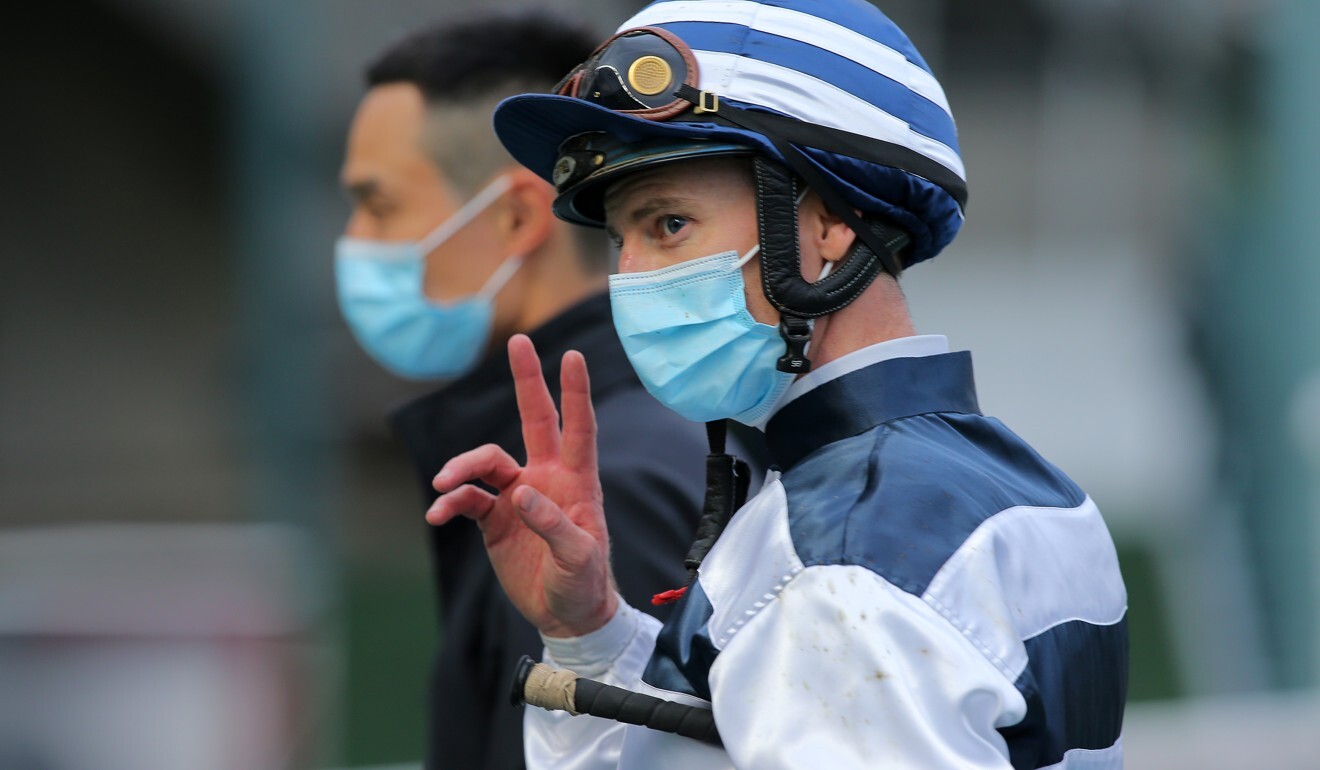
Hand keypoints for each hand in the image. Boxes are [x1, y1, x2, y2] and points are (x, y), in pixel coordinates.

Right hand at [426, 334, 618, 637]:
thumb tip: (520, 495)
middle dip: (528, 381)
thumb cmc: (584, 584)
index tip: (573, 356)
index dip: (575, 393)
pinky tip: (437, 512)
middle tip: (518, 341)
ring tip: (443, 486)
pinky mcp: (494, 519)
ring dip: (462, 467)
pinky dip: (450, 503)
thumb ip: (553, 525)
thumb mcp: (578, 558)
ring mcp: (518, 496)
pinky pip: (466, 499)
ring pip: (487, 463)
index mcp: (577, 482)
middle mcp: (546, 478)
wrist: (565, 616)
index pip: (578, 428)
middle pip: (535, 420)